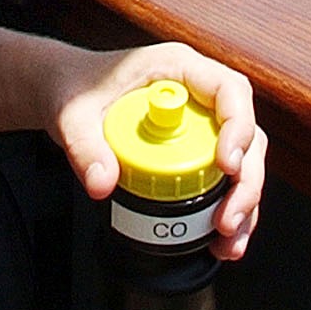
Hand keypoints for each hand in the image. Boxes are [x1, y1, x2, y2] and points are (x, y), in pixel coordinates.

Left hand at [44, 42, 264, 261]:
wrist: (64, 91)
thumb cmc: (74, 87)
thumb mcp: (72, 115)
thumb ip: (84, 146)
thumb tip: (102, 184)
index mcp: (177, 67)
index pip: (229, 89)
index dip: (238, 127)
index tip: (226, 165)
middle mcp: (197, 93)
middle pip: (246, 133)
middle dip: (245, 181)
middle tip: (226, 220)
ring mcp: (200, 121)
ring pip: (243, 160)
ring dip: (242, 202)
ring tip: (227, 241)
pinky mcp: (194, 147)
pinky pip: (222, 177)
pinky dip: (226, 207)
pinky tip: (220, 240)